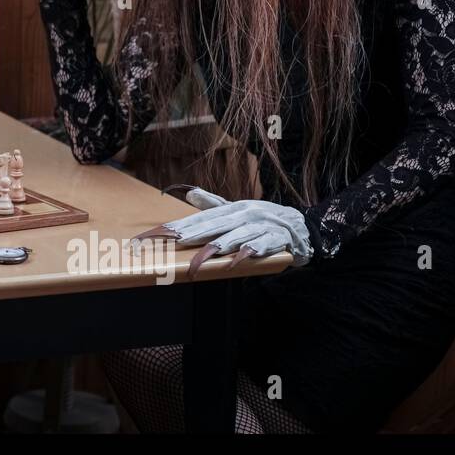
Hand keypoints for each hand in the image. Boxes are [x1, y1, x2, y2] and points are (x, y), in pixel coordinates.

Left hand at [134, 186, 312, 278]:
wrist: (304, 225)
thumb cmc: (265, 219)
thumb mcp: (238, 210)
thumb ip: (213, 205)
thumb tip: (190, 193)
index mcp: (229, 209)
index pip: (195, 219)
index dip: (172, 227)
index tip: (151, 236)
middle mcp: (241, 215)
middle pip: (208, 227)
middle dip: (184, 236)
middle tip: (163, 244)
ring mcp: (258, 228)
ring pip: (231, 238)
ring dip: (213, 249)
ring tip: (196, 260)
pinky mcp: (275, 241)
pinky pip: (259, 248)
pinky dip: (247, 254)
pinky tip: (235, 261)